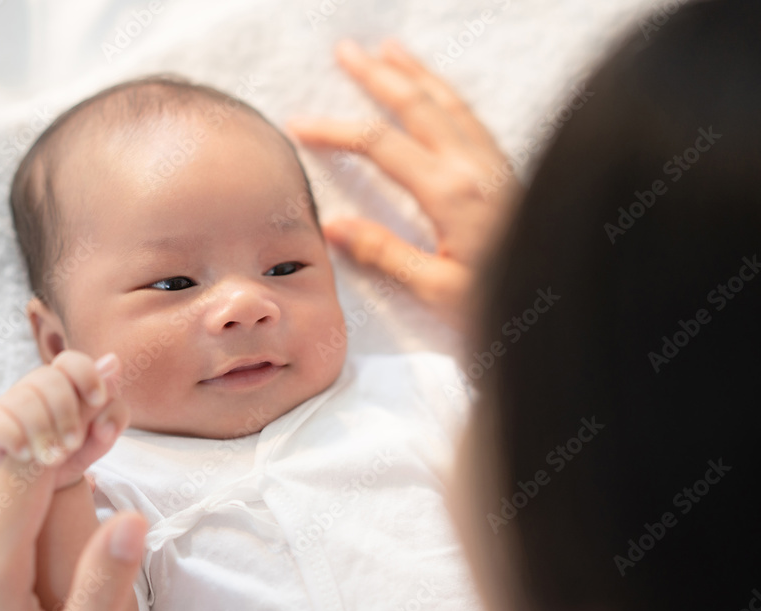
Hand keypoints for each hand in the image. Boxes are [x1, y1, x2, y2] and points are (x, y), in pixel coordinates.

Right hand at [0, 350, 130, 489]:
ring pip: (24, 398)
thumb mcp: (97, 439)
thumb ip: (111, 409)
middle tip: (74, 443)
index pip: (72, 361)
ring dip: (44, 429)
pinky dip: (15, 438)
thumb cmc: (70, 453)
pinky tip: (26, 455)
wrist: (35, 487)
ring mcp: (9, 404)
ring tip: (54, 458)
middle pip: (49, 377)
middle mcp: (35, 387)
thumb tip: (113, 364)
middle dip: (66, 411)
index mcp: (64, 383)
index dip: (86, 374)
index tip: (98, 399)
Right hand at [286, 38, 522, 330]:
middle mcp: (473, 166)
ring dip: (415, 73)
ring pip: (448, 102)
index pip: (380, 145)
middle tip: (345, 52)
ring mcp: (494, 164)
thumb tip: (335, 227)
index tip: (300, 125)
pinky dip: (447, 93)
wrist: (570, 297)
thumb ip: (386, 254)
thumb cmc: (507, 300)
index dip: (336, 130)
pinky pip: (471, 117)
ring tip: (390, 50)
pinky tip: (439, 93)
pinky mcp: (507, 173)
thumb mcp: (439, 290)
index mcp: (450, 191)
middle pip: (416, 105)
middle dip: (377, 75)